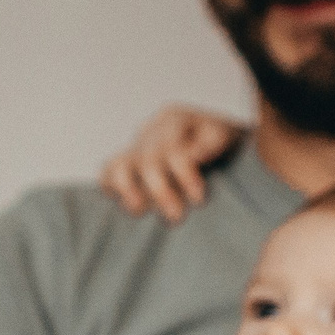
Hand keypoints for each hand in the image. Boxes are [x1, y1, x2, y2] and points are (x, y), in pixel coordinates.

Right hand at [97, 104, 243, 223]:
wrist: (214, 145)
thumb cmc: (221, 143)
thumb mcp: (225, 137)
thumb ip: (212, 143)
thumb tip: (194, 155)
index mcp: (174, 119)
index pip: (173, 146)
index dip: (184, 174)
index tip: (198, 198)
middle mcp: (150, 130)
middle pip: (147, 160)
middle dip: (160, 190)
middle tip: (176, 216)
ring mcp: (134, 147)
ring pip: (120, 164)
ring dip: (128, 189)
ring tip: (138, 210)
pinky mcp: (124, 163)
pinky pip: (108, 172)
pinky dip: (111, 187)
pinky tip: (126, 204)